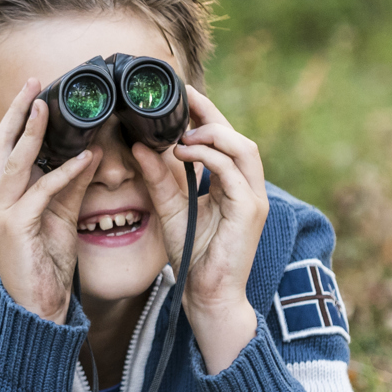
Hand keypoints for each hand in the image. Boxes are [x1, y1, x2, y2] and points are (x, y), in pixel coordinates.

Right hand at [0, 78, 98, 322]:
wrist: (38, 307)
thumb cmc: (46, 263)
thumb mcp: (61, 216)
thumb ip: (73, 184)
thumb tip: (92, 151)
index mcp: (1, 196)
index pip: (3, 147)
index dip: (15, 117)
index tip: (32, 90)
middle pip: (0, 145)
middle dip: (15, 112)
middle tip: (32, 83)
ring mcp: (0, 214)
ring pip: (14, 162)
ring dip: (31, 132)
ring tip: (46, 107)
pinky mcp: (14, 228)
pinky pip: (41, 192)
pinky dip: (64, 173)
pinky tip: (84, 158)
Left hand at [131, 85, 267, 371]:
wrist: (208, 296)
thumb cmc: (194, 256)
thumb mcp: (170, 209)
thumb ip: (158, 178)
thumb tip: (138, 146)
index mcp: (232, 185)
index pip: (224, 139)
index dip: (205, 114)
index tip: (180, 95)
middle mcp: (247, 188)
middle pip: (238, 136)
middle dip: (210, 113)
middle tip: (181, 98)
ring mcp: (253, 199)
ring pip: (243, 148)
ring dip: (213, 133)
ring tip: (183, 130)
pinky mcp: (249, 211)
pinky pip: (233, 172)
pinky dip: (210, 157)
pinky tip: (186, 151)